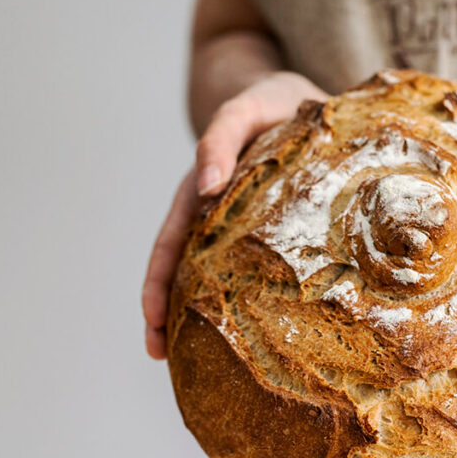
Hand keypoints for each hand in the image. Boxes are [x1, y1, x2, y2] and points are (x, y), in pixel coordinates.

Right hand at [141, 72, 326, 359]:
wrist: (304, 100)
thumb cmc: (273, 102)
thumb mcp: (248, 108)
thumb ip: (224, 135)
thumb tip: (205, 184)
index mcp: (205, 192)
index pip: (171, 243)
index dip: (159, 281)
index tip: (152, 319)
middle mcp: (218, 215)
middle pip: (182, 270)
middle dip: (167, 312)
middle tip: (159, 353)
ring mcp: (246, 226)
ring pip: (214, 275)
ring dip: (200, 313)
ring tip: (193, 358)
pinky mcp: (275, 230)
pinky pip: (257, 268)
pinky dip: (248, 298)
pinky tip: (260, 332)